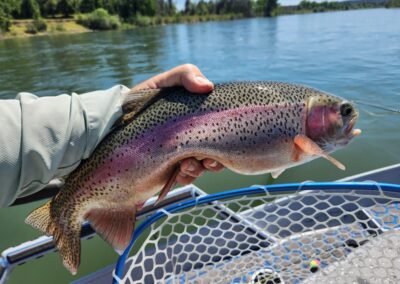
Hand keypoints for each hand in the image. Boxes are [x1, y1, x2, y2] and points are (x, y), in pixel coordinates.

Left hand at [132, 64, 223, 184]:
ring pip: (204, 165)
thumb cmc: (136, 104)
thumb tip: (208, 86)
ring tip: (186, 165)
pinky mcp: (170, 171)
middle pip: (215, 148)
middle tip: (207, 159)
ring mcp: (180, 154)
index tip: (218, 136)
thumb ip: (184, 75)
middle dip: (215, 156)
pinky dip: (188, 176)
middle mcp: (189, 135)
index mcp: (192, 116)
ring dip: (200, 167)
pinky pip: (188, 177)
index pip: (216, 124)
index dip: (221, 131)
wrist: (109, 131)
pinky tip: (179, 172)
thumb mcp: (160, 84)